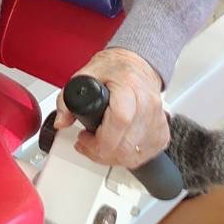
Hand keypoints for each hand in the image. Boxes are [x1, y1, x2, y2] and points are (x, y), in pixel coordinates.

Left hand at [53, 48, 169, 169]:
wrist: (137, 65)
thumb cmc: (114, 69)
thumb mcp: (84, 75)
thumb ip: (68, 98)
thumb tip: (61, 122)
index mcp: (128, 86)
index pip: (120, 119)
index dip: (101, 138)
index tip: (84, 137)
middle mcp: (147, 104)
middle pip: (126, 144)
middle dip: (99, 152)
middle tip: (85, 143)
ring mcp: (157, 120)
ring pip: (134, 155)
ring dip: (111, 158)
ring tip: (98, 145)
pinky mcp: (162, 133)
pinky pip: (145, 156)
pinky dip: (126, 157)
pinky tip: (116, 147)